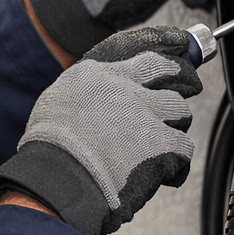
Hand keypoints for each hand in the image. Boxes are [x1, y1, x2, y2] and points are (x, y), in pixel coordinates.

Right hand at [0, 27, 202, 234]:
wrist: (58, 172)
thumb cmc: (48, 145)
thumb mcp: (55, 104)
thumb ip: (79, 98)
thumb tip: (85, 107)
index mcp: (101, 77)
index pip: (145, 62)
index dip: (163, 67)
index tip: (170, 70)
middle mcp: (128, 90)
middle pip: (168, 86)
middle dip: (169, 102)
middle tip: (167, 115)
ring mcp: (147, 114)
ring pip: (180, 111)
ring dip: (175, 126)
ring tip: (165, 144)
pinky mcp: (161, 143)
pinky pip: (184, 146)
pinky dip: (178, 159)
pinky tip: (166, 169)